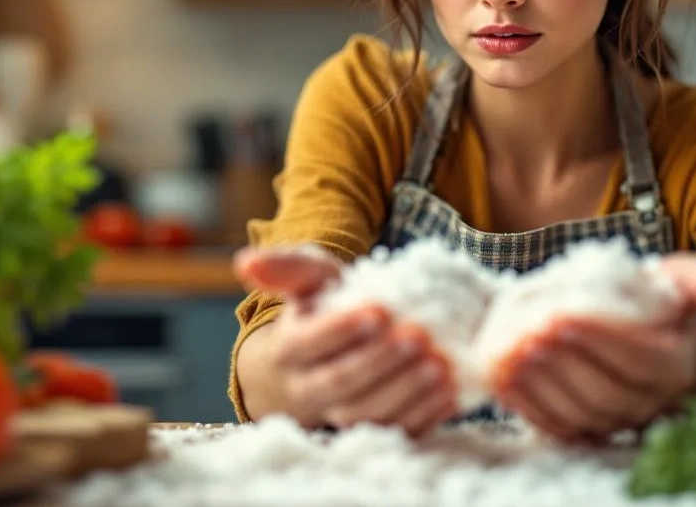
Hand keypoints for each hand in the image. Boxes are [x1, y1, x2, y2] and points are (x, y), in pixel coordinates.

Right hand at [235, 245, 457, 436]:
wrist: (328, 356)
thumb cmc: (323, 308)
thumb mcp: (309, 281)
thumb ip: (288, 267)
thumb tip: (243, 262)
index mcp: (288, 350)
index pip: (306, 345)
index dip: (341, 331)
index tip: (378, 310)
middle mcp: (309, 390)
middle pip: (340, 384)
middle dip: (380, 362)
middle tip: (418, 337)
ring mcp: (343, 416)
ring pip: (368, 415)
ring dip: (407, 392)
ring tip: (440, 366)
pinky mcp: (377, 431)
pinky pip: (399, 433)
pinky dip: (428, 414)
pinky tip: (452, 390)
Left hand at [490, 255, 695, 441]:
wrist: (650, 344)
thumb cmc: (660, 309)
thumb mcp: (681, 284)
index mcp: (675, 368)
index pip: (640, 361)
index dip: (601, 340)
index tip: (563, 314)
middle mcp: (650, 404)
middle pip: (606, 392)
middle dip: (566, 363)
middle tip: (531, 331)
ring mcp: (617, 422)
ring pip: (581, 414)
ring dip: (544, 385)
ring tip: (517, 349)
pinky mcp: (586, 430)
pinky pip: (559, 427)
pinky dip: (532, 405)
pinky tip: (510, 374)